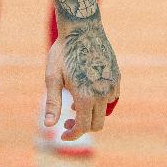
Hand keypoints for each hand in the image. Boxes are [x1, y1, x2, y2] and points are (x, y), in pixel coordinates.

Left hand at [44, 24, 119, 140]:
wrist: (82, 30)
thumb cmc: (63, 53)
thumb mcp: (52, 77)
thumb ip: (53, 103)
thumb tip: (49, 126)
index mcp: (86, 96)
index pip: (83, 126)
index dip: (73, 135)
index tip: (62, 135)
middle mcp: (103, 94)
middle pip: (97, 124)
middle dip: (82, 127)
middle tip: (66, 122)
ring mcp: (113, 86)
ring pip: (104, 111)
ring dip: (91, 113)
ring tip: (74, 103)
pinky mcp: (117, 78)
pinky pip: (111, 97)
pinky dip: (99, 101)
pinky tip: (86, 92)